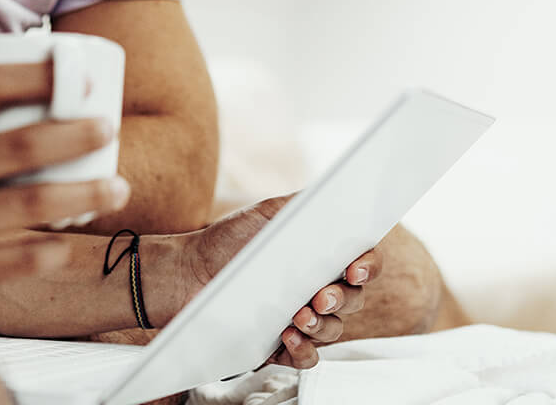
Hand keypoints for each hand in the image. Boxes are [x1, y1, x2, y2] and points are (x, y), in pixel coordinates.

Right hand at [0, 61, 130, 307]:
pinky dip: (53, 250)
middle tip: (108, 128)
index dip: (35, 74)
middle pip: (19, 146)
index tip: (73, 71)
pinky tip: (72, 242)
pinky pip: (19, 259)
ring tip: (117, 188)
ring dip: (84, 195)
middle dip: (75, 135)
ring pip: (30, 206)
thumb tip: (35, 92)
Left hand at [172, 196, 384, 369]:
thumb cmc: (227, 241)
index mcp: (321, 258)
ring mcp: (301, 319)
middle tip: (321, 296)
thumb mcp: (265, 214)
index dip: (368, 267)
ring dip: (322, 325)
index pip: (363, 263)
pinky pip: (307, 358)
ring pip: (333, 330)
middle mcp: (317, 289)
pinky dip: (303, 351)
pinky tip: (286, 337)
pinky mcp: (281, 346)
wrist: (187, 272)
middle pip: (353, 300)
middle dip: (342, 299)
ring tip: (298, 316)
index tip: (355, 269)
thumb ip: (300, 206)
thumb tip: (333, 197)